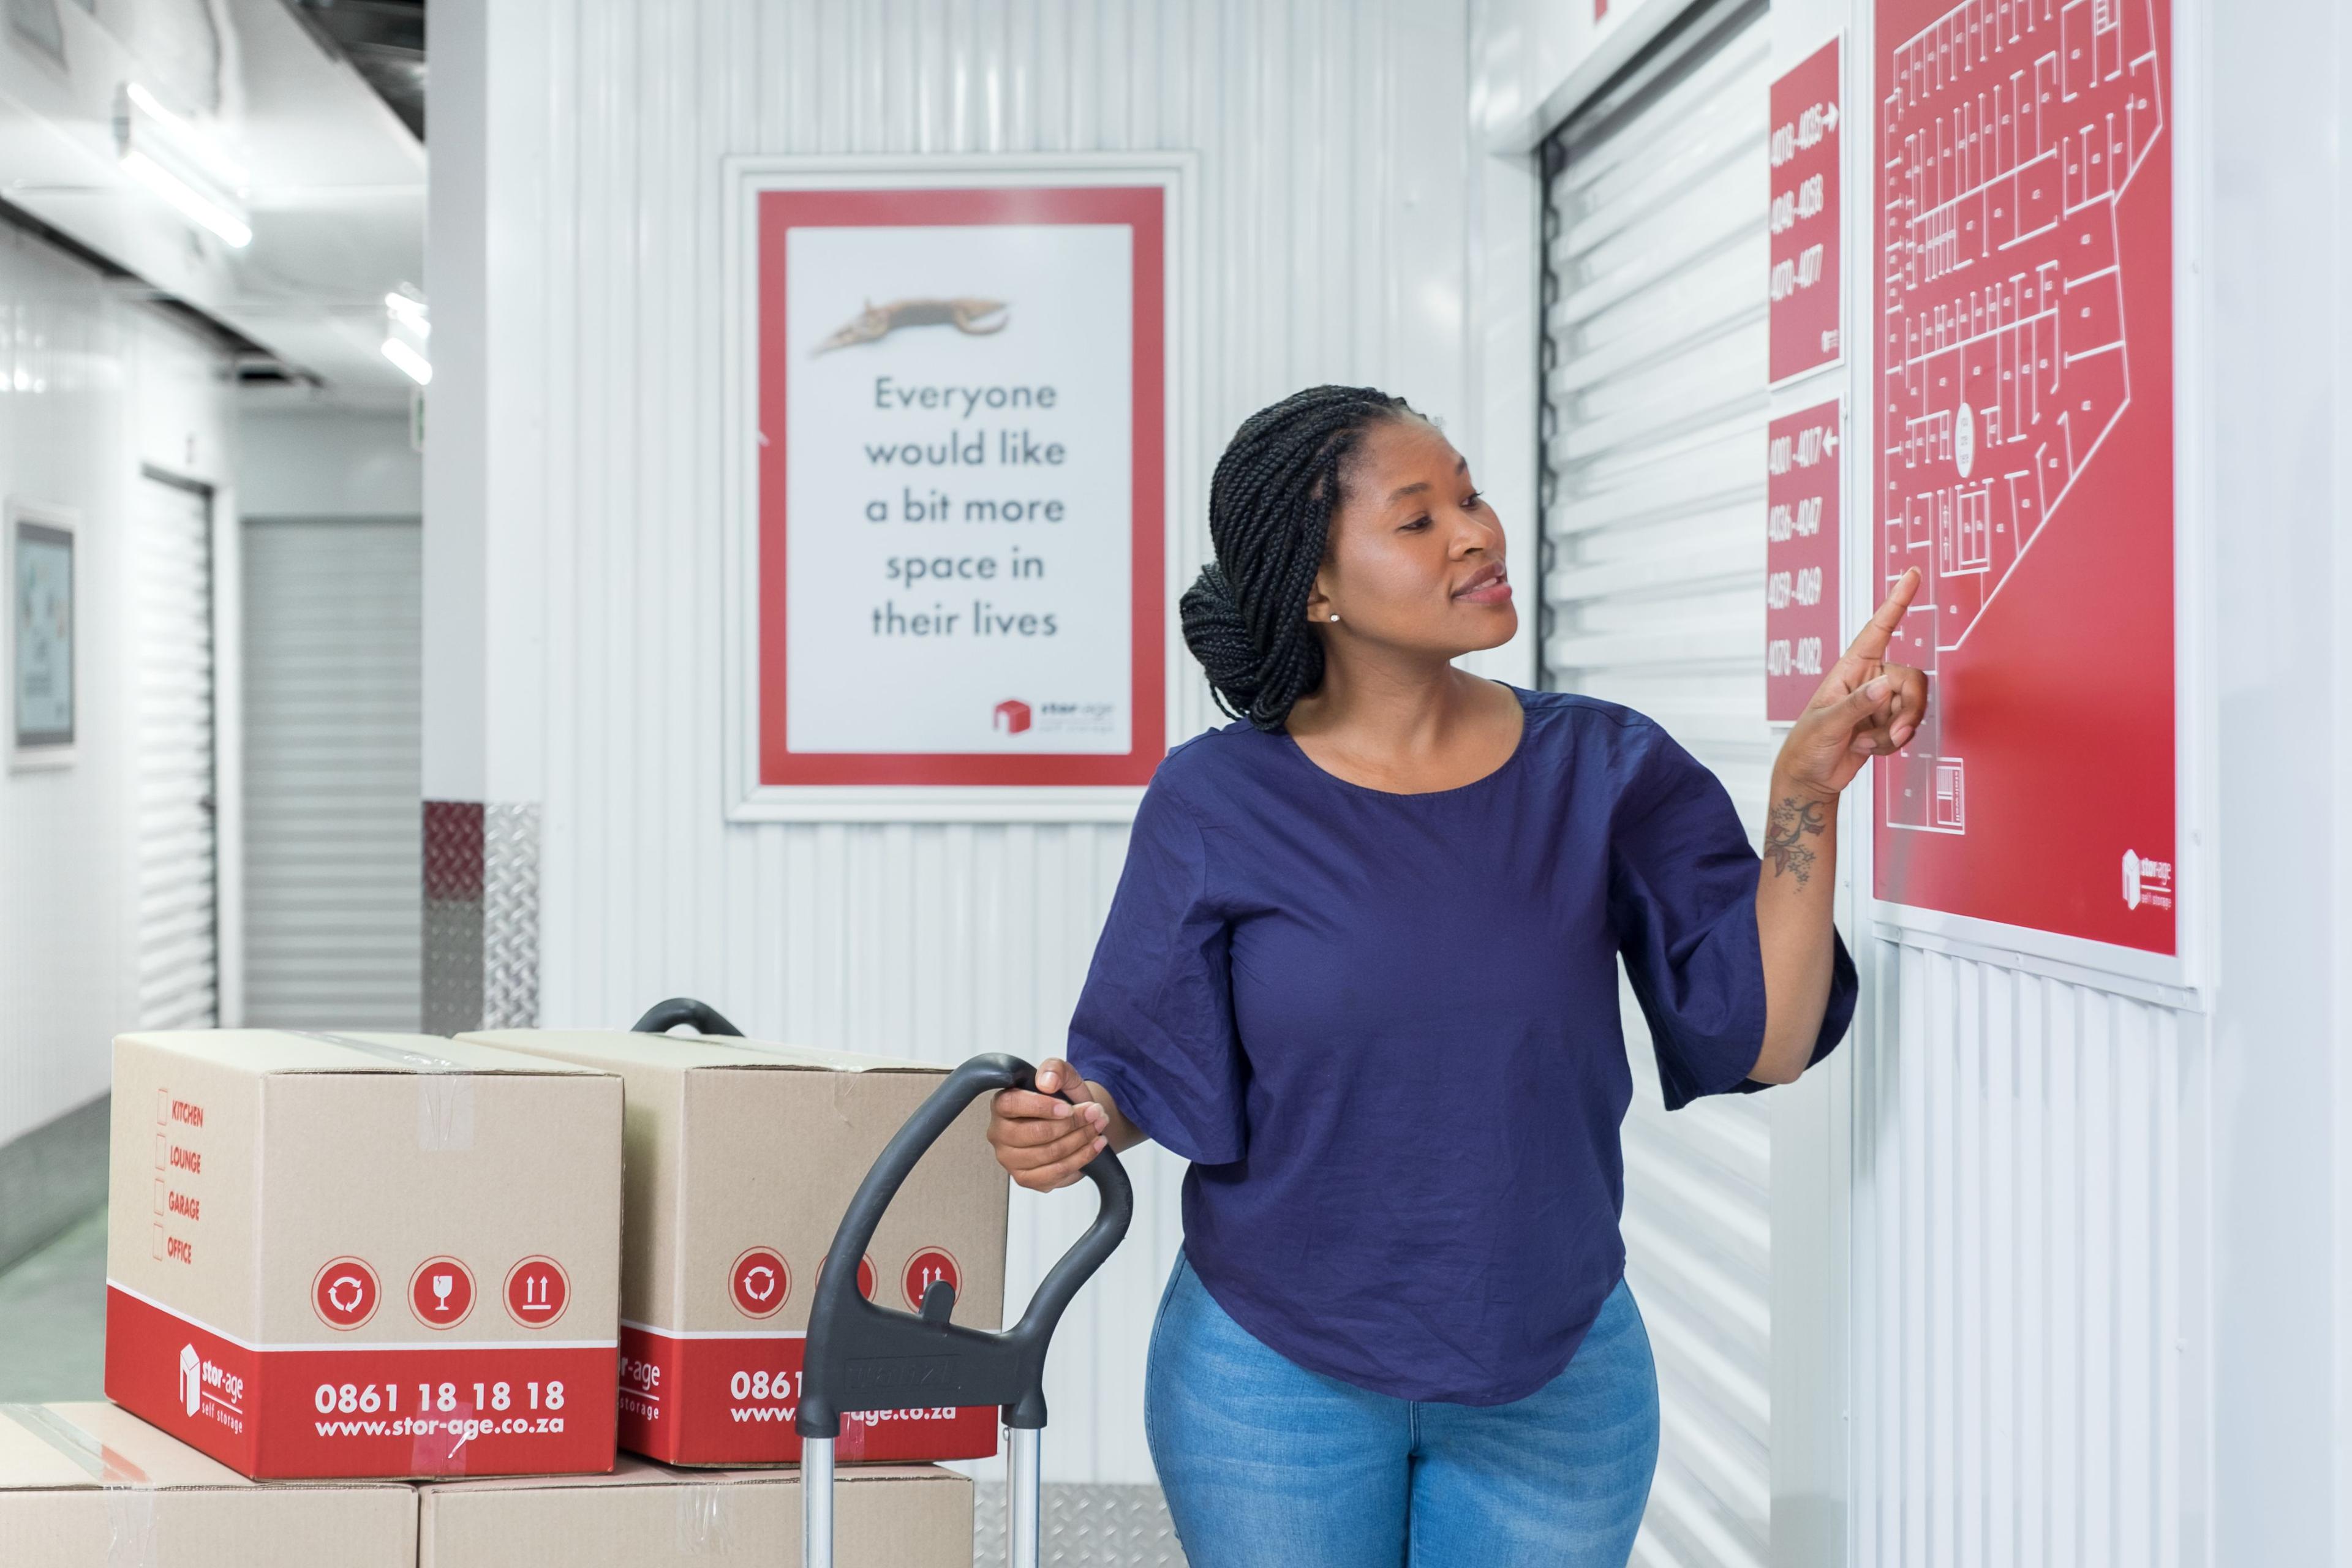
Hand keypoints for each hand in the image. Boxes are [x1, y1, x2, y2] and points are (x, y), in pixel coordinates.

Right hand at [987, 1058, 1109, 1191]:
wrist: (1075, 1121)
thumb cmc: (1062, 1099)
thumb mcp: (1063, 1075)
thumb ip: (1055, 1070)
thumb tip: (1047, 1082)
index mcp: (1001, 1105)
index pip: (1012, 1104)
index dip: (1042, 1107)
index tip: (1068, 1107)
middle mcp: (999, 1134)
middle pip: (1035, 1133)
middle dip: (1072, 1123)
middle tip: (1095, 1113)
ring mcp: (1010, 1160)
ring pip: (1049, 1154)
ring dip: (1081, 1139)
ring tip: (1098, 1126)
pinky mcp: (1026, 1179)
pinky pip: (1056, 1173)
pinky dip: (1081, 1158)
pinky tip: (1094, 1145)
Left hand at [1775, 567, 1929, 801]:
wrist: (1811, 778)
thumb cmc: (1807, 746)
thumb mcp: (1827, 724)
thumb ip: (1857, 704)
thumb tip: (1885, 686)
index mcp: (1850, 668)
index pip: (1878, 629)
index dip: (1896, 602)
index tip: (1911, 575)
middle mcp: (1869, 679)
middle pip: (1912, 680)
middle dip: (1908, 710)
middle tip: (1894, 732)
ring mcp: (1880, 701)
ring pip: (1914, 706)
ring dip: (1896, 731)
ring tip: (1868, 742)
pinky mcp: (1888, 722)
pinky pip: (1909, 727)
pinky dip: (1893, 743)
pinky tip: (1870, 747)